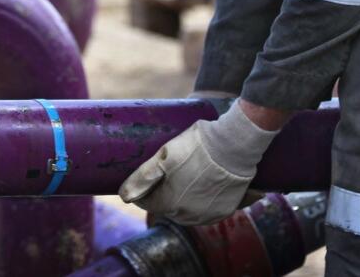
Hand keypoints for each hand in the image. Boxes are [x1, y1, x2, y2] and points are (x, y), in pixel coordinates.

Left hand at [118, 103, 278, 225]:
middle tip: (166, 174)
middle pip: (168, 208)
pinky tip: (203, 186)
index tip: (144, 179)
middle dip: (163, 194)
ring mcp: (209, 214)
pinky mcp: (227, 209)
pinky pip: (208, 210)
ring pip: (188, 211)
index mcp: (170, 203)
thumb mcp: (165, 156)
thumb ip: (143, 177)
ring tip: (184, 178)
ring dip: (183, 200)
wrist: (235, 145)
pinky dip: (203, 202)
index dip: (143, 191)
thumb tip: (124, 196)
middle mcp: (189, 215)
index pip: (148, 203)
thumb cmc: (197, 146)